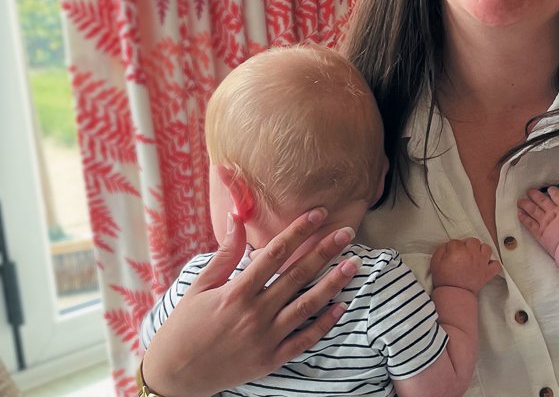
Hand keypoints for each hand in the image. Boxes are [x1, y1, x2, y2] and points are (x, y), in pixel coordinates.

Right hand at [142, 209, 358, 395]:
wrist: (175, 375)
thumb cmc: (184, 326)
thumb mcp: (199, 287)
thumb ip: (225, 254)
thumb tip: (237, 218)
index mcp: (236, 293)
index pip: (274, 254)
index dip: (298, 232)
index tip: (317, 214)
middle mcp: (253, 314)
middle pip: (296, 276)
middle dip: (324, 252)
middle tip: (347, 233)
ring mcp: (265, 339)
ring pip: (306, 306)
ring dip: (332, 284)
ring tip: (353, 265)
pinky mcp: (270, 360)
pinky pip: (304, 341)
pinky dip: (324, 324)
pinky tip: (341, 307)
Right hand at [430, 238, 500, 293]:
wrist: (453, 295)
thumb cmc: (443, 279)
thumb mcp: (435, 261)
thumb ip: (442, 249)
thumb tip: (450, 245)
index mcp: (458, 251)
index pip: (456, 241)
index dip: (452, 247)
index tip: (450, 254)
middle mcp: (472, 254)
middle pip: (472, 241)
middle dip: (467, 245)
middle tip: (462, 253)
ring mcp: (482, 263)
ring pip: (486, 248)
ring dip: (481, 250)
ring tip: (475, 256)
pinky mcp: (488, 272)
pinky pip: (496, 264)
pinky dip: (493, 264)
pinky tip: (486, 265)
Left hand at [517, 186, 558, 256]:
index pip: (557, 195)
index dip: (552, 191)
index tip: (549, 189)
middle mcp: (553, 213)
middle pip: (542, 200)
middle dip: (535, 195)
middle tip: (529, 191)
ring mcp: (545, 223)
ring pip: (533, 210)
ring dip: (526, 204)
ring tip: (520, 201)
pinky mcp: (540, 234)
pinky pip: (529, 224)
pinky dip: (524, 218)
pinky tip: (519, 214)